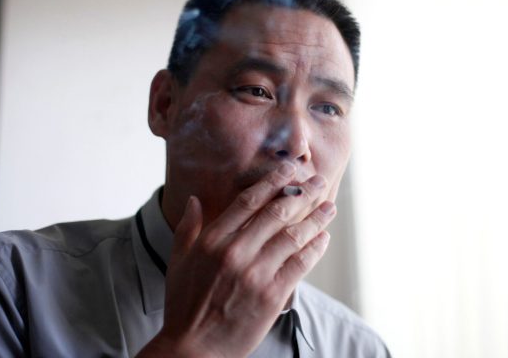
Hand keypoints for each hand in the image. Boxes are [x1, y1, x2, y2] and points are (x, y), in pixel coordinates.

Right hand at [137, 163, 335, 357]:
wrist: (193, 349)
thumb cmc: (184, 305)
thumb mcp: (178, 262)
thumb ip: (188, 227)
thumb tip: (195, 199)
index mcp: (212, 240)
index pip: (249, 200)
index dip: (273, 181)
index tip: (289, 168)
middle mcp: (235, 252)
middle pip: (276, 212)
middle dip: (302, 193)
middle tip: (318, 181)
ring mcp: (255, 274)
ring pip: (293, 236)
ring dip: (315, 218)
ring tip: (329, 207)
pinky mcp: (272, 296)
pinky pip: (300, 264)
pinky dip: (315, 248)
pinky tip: (323, 238)